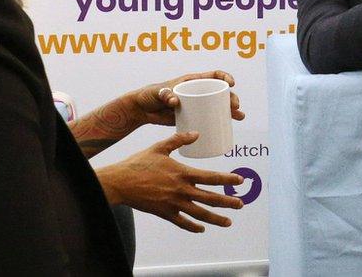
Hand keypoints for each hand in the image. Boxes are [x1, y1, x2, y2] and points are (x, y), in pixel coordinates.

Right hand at [95, 132, 244, 232]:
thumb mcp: (159, 147)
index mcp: (182, 173)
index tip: (240, 181)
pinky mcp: (164, 213)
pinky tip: (201, 228)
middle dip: (228, 202)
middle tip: (241, 204)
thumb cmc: (138, 163)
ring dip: (216, 219)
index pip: (211, 177)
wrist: (120, 182)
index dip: (227, 179)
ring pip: (200, 214)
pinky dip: (193, 227)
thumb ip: (179, 140)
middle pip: (210, 198)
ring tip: (228, 222)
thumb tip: (196, 133)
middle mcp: (181, 190)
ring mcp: (173, 204)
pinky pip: (182, 222)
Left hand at [128, 70, 244, 126]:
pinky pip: (210, 118)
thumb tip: (175, 101)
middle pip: (220, 92)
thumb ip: (165, 94)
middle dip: (231, 98)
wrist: (142, 110)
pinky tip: (229, 127)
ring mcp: (196, 105)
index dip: (225, 77)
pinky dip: (220, 122)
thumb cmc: (149, 95)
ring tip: (239, 117)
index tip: (231, 84)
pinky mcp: (193, 116)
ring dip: (231, 110)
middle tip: (235, 107)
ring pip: (218, 106)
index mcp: (192, 81)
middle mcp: (197, 91)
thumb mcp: (157, 93)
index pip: (213, 75)